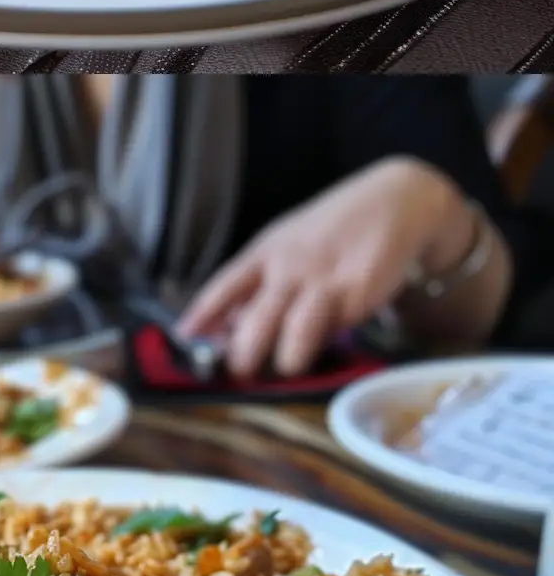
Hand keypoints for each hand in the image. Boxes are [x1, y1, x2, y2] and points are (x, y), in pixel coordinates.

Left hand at [178, 158, 477, 375]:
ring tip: (286, 367)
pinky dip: (328, 340)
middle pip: (256, 318)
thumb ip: (261, 280)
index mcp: (264, 252)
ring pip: (295, 330)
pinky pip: (337, 327)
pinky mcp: (357, 296)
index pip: (224, 286)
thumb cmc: (330, 228)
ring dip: (286, 357)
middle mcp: (288, 267)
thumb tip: (233, 324)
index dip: (203, 314)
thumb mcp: (286, 244)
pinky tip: (330, 339)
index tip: (184, 337)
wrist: (391, 203)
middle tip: (239, 371)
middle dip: (243, 352)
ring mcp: (323, 282)